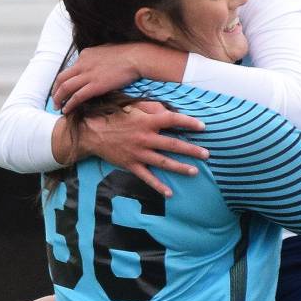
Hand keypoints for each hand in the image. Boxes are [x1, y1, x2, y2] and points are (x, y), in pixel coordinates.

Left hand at [52, 45, 142, 113]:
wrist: (136, 57)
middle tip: (54, 100)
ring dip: (59, 98)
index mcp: (85, 54)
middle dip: (55, 90)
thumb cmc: (128, 54)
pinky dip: (69, 104)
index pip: (69, 69)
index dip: (64, 81)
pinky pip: (77, 96)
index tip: (62, 89)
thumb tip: (96, 63)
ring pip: (65, 88)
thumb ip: (97, 58)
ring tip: (57, 107)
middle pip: (61, 78)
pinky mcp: (95, 85)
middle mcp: (83, 64)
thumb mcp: (106, 50)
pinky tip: (66, 110)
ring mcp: (88, 74)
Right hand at [79, 101, 208, 197]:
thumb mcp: (133, 107)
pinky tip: (169, 193)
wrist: (93, 133)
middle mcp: (145, 138)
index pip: (172, 120)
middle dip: (191, 150)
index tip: (203, 126)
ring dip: (180, 168)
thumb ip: (151, 108)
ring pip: (163, 162)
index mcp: (147, 122)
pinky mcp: (132, 165)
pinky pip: (147, 177)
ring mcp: (139, 153)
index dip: (188, 122)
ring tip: (194, 172)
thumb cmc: (115, 117)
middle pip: (173, 144)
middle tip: (206, 154)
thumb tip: (168, 110)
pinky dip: (158, 186)